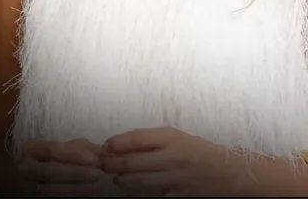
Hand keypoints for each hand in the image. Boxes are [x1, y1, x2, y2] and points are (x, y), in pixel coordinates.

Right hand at [18, 138, 108, 195]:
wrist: (35, 176)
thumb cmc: (47, 157)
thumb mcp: (58, 149)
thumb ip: (75, 147)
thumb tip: (98, 150)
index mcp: (30, 149)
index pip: (49, 149)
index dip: (72, 154)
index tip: (94, 159)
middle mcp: (26, 167)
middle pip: (49, 171)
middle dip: (76, 173)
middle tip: (98, 173)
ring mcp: (30, 185)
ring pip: (50, 189)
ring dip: (76, 187)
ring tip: (97, 185)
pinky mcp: (36, 196)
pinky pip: (53, 197)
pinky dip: (72, 195)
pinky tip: (87, 192)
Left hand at [100, 127, 242, 195]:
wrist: (229, 174)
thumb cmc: (196, 152)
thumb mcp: (174, 137)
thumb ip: (147, 140)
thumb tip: (114, 144)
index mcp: (172, 139)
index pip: (135, 139)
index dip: (114, 143)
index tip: (104, 147)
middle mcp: (174, 158)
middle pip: (132, 162)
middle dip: (111, 164)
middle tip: (102, 165)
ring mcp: (177, 180)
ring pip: (138, 182)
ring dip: (121, 180)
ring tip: (117, 178)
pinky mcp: (180, 197)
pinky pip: (152, 196)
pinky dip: (137, 195)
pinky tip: (130, 191)